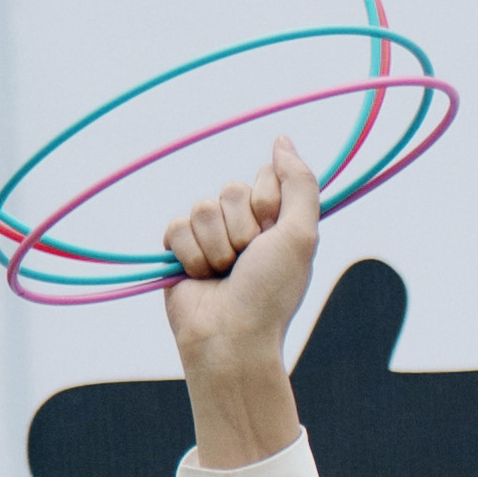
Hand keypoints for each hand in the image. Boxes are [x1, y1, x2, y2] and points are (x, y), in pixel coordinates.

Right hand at [162, 131, 321, 459]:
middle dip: (241, 230)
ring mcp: (211, 236)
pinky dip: (190, 255)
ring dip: (216, 247)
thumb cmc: (271, 293)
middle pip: (230, 189)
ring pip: (203, 207)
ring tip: (224, 275)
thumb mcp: (300, 235)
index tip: (273, 236)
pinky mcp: (179, 249)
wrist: (231, 338)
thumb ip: (299, 183)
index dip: (267, 205)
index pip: (265, 176)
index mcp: (277, 219)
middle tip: (247, 263)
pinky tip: (201, 278)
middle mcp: (245, 224)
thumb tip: (282, 138)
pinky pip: (176, 226)